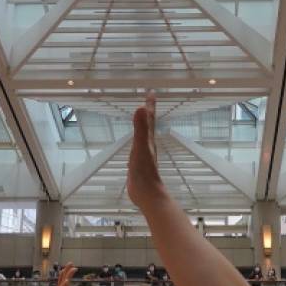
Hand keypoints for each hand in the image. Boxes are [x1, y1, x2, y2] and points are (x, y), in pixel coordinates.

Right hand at [127, 92, 165, 208]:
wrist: (146, 193)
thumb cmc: (144, 171)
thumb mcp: (140, 147)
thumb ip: (140, 129)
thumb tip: (141, 107)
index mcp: (148, 139)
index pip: (149, 118)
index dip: (150, 105)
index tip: (151, 92)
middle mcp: (147, 145)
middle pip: (148, 125)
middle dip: (147, 112)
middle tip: (146, 101)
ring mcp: (143, 154)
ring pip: (143, 135)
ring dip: (142, 126)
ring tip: (141, 119)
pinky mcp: (138, 163)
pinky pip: (137, 147)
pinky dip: (136, 141)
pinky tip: (134, 145)